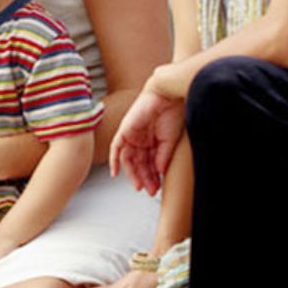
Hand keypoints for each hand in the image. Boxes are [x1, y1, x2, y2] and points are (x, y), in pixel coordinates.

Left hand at [109, 76, 184, 195]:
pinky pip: (116, 148)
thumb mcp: (170, 141)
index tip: (155, 189)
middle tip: (149, 190)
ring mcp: (132, 136)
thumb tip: (160, 172)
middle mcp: (142, 140)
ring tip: (139, 185)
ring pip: (129, 160)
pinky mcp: (124, 131)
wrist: (167, 97)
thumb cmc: (173, 114)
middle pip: (139, 164)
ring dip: (133, 174)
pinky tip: (115, 173)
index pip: (150, 164)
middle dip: (144, 178)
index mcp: (154, 142)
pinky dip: (114, 161)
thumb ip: (163, 156)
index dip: (152, 178)